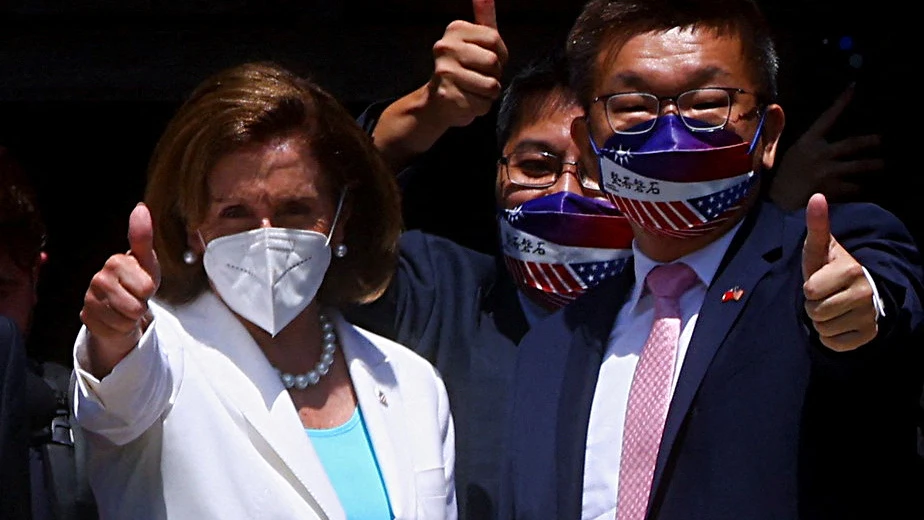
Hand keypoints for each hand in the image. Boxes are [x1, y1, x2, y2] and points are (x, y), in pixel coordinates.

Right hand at [81, 203, 160, 375]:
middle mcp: (98, 278)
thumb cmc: (138, 279)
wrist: (122, 304)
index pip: (146, 287)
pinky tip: (115, 317)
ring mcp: (90, 299)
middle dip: (141, 305)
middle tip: (135, 297)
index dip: (149, 290)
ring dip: (131, 317)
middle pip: (136, 306)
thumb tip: (140, 207)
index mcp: (115, 261)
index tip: (143, 282)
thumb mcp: (147, 260)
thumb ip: (143, 236)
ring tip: (126, 306)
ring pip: (125, 320)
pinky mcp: (86, 317)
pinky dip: (120, 328)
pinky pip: (114, 331)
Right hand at [426, 0, 507, 127]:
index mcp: (454, 30)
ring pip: (491, 85)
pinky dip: (480, 106)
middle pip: (493, 62)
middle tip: (479, 77)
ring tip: (474, 90)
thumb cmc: (463, 69)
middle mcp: (445, 47)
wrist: (436, 102)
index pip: (495, 39)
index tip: (488, 61)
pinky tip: (467, 101)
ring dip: (489, 93)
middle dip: (494, 75)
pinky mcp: (448, 96)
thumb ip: (484, 17)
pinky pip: (483, 104)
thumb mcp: (474, 40)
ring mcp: (445, 72)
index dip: (501, 55)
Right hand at [770, 84, 883, 209]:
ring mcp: (828, 171)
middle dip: (871, 141)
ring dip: (874, 165)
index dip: (841, 102)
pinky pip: (854, 187)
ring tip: (882, 165)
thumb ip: (777, 132)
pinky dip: (859, 189)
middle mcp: (820, 153)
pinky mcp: (834, 188)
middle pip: (853, 143)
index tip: (854, 87)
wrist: (777, 207)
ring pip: (860, 166)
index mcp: (807, 142)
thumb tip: (774, 106)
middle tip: (881, 141)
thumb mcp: (775, 153)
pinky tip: (861, 191)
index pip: (827, 117)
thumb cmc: (778, 181)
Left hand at [802, 193, 877, 350]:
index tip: (820, 281)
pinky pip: (833, 344)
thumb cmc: (831, 268)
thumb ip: (816, 225)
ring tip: (832, 307)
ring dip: (821, 321)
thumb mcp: (820, 248)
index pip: (810, 291)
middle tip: (825, 296)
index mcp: (852, 270)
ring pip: (823, 329)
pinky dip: (831, 337)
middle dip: (813, 305)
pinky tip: (840, 322)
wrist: (858, 291)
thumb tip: (817, 196)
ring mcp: (869, 316)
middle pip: (815, 312)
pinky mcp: (868, 336)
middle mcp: (865, 293)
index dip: (809, 288)